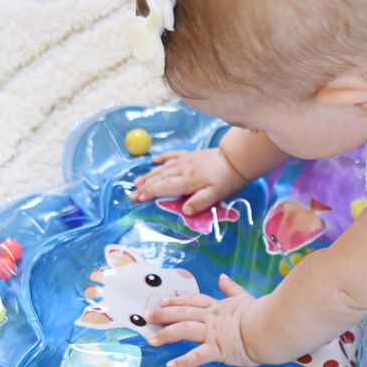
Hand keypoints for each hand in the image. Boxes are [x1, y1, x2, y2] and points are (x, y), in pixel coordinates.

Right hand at [131, 147, 245, 213]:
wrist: (235, 159)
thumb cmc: (226, 180)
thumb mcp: (216, 195)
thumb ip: (200, 203)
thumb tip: (185, 211)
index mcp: (187, 180)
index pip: (163, 187)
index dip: (149, 193)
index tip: (137, 198)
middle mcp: (182, 169)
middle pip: (159, 178)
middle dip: (144, 187)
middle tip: (131, 194)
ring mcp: (185, 160)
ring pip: (162, 168)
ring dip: (148, 175)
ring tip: (136, 182)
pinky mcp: (190, 155)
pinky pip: (172, 155)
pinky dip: (161, 158)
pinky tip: (153, 160)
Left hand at [145, 275, 261, 366]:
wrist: (270, 326)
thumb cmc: (261, 313)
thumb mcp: (244, 297)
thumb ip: (232, 288)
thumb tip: (222, 277)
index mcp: (218, 307)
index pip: (194, 301)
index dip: (177, 300)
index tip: (163, 301)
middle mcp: (211, 318)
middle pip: (183, 313)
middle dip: (163, 314)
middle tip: (146, 315)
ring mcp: (212, 333)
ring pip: (184, 331)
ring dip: (165, 334)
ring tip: (150, 339)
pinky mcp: (217, 349)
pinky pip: (196, 356)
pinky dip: (182, 362)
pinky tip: (170, 366)